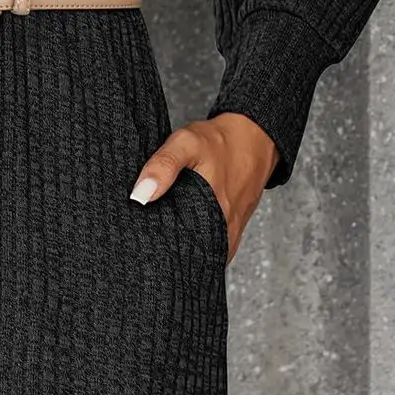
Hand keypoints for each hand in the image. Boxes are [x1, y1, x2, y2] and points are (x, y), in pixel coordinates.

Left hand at [128, 112, 280, 261]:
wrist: (255, 137)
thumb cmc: (220, 141)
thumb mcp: (187, 143)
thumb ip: (163, 165)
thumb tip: (140, 195)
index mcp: (212, 213)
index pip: (180, 251)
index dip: (157, 251)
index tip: (141, 246)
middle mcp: (224, 229)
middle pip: (192, 256)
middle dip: (169, 255)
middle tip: (148, 245)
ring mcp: (231, 231)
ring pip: (205, 255)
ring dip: (185, 252)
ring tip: (163, 244)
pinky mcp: (233, 229)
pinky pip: (215, 248)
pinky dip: (199, 245)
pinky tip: (184, 236)